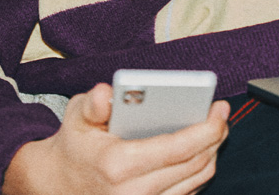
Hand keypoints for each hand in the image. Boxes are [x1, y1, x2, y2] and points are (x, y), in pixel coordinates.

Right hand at [2, 83, 228, 194]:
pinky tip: (201, 150)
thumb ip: (94, 103)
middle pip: (195, 164)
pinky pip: (186, 193)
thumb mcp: (77, 116)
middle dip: (216, 137)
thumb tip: (107, 93)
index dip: (208, 129)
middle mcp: (132, 193)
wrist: (56, 185)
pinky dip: (197, 171)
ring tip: (216, 129)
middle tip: (222, 114)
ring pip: (195, 180)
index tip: (220, 109)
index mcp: (118, 165)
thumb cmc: (75, 145)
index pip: (179, 149)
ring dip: (211, 154)